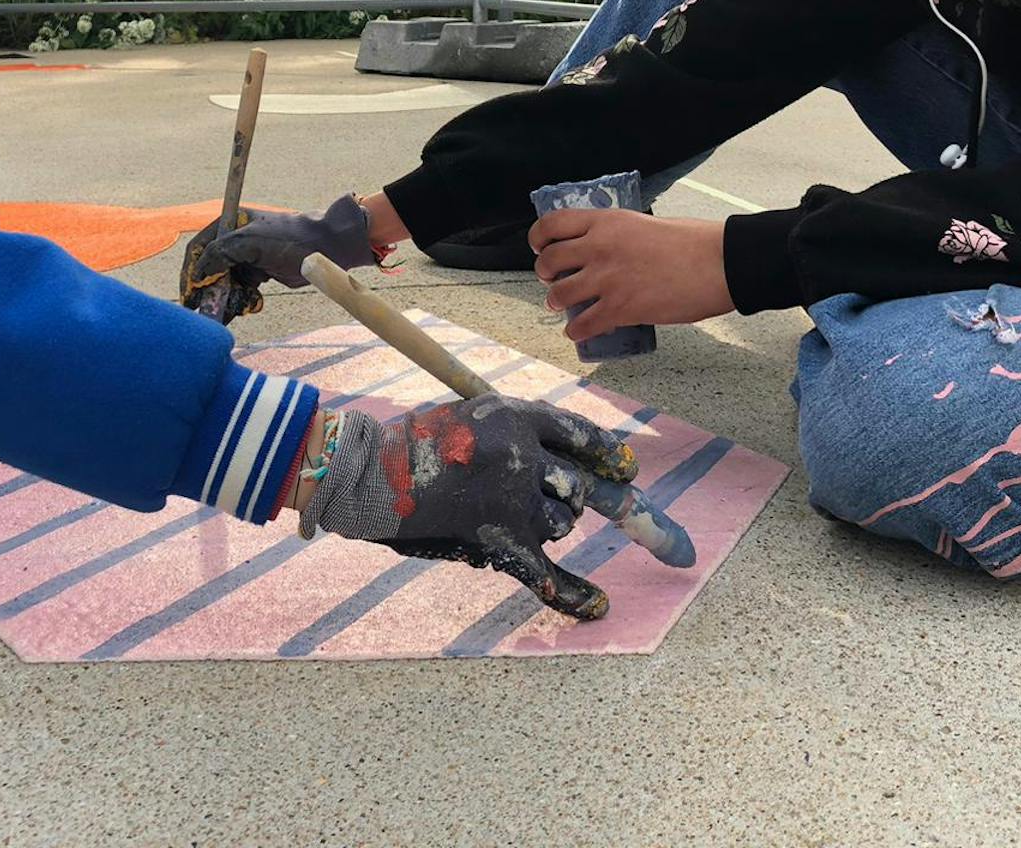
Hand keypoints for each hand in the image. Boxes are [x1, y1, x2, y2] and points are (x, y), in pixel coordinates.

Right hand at [179, 193, 375, 314]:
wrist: (325, 249)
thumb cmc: (289, 238)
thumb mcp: (250, 242)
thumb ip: (220, 253)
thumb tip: (198, 273)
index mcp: (229, 224)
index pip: (199, 249)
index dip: (190, 272)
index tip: (189, 295)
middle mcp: (234, 240)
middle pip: (209, 269)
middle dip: (209, 290)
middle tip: (207, 310)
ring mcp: (245, 258)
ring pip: (224, 283)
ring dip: (226, 298)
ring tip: (232, 309)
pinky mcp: (258, 273)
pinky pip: (240, 291)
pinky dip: (241, 301)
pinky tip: (250, 304)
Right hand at [301, 397, 639, 619]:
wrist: (367, 474)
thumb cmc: (413, 445)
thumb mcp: (471, 417)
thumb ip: (516, 434)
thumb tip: (573, 470)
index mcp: (515, 414)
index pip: (580, 432)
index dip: (609, 454)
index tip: (629, 470)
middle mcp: (522, 453)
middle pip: (578, 485)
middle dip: (599, 502)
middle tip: (653, 531)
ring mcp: (512, 496)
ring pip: (559, 523)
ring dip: (546, 527)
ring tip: (501, 516)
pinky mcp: (498, 538)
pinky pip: (547, 572)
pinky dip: (574, 594)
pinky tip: (600, 607)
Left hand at [530, 211, 733, 339]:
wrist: (718, 263)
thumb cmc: (692, 242)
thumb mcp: (644, 224)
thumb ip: (618, 235)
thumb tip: (606, 251)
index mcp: (606, 222)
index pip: (552, 224)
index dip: (538, 238)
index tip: (540, 247)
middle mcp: (599, 248)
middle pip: (549, 261)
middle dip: (545, 274)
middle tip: (552, 280)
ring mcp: (608, 279)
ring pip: (560, 295)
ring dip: (556, 302)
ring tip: (561, 305)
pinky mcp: (621, 308)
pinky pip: (583, 325)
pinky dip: (576, 331)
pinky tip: (578, 332)